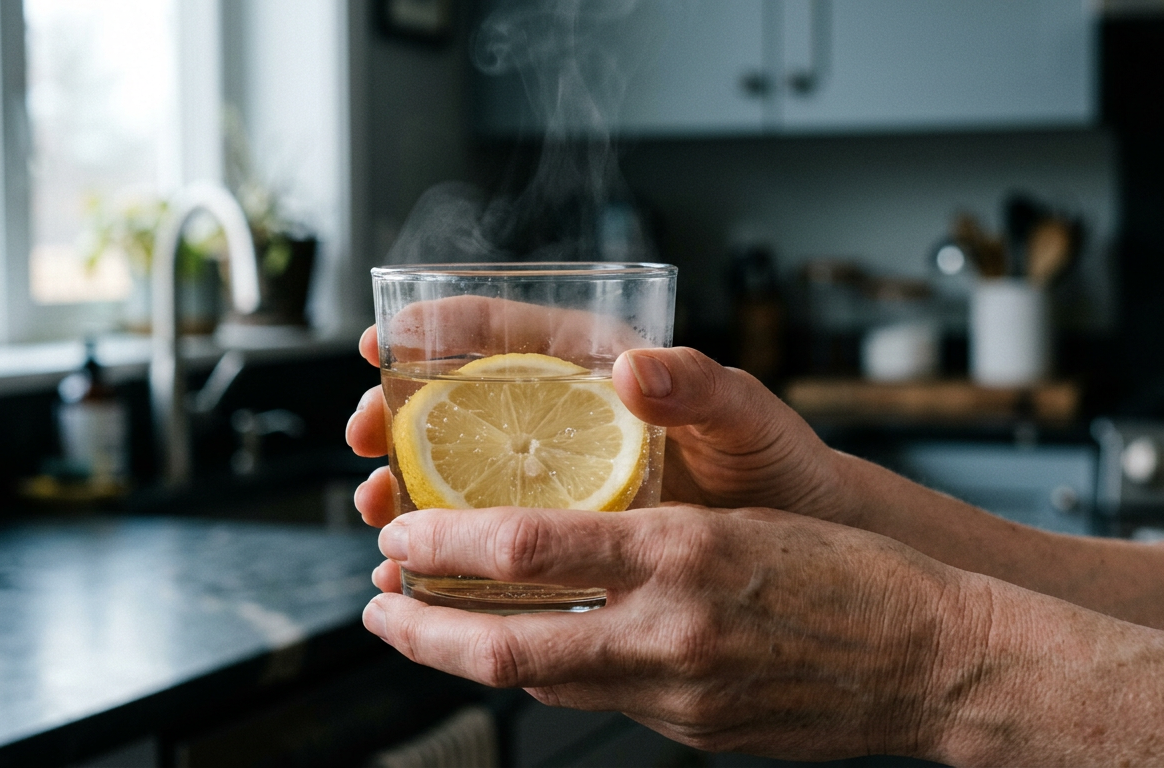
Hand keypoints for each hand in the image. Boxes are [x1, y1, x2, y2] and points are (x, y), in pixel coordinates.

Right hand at [346, 305, 848, 526]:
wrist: (803, 551)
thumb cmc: (778, 469)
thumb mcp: (748, 418)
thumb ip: (704, 387)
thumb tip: (640, 366)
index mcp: (604, 374)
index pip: (511, 335)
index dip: (441, 330)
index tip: (385, 338)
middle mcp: (573, 423)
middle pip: (465, 405)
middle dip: (400, 415)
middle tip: (360, 432)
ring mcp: (564, 483)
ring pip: (465, 475)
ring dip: (410, 488)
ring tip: (375, 508)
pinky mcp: (566, 540)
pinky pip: (492, 540)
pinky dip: (448, 555)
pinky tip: (416, 577)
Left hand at [361, 504, 985, 760]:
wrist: (937, 661)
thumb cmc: (856, 572)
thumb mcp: (746, 519)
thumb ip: (652, 535)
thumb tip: (561, 543)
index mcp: (685, 553)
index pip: (533, 548)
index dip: (448, 543)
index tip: (400, 533)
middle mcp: (672, 631)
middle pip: (510, 643)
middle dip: (425, 630)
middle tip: (375, 607)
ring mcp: (682, 695)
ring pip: (545, 681)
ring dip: (475, 658)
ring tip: (429, 629)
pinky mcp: (696, 731)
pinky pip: (599, 701)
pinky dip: (550, 675)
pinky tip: (530, 653)